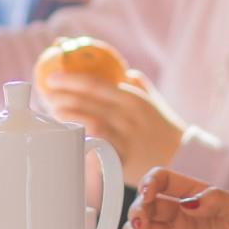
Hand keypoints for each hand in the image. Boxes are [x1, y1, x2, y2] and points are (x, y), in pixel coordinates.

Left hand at [42, 70, 183, 184]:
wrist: (181, 157)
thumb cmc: (162, 126)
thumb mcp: (153, 100)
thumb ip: (137, 84)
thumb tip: (121, 69)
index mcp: (133, 98)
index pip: (97, 83)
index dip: (71, 77)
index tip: (52, 74)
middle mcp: (129, 116)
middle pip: (88, 102)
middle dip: (62, 96)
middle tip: (47, 94)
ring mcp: (126, 138)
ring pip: (90, 124)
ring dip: (69, 116)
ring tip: (54, 113)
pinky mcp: (123, 159)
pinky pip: (97, 148)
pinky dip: (81, 140)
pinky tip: (68, 136)